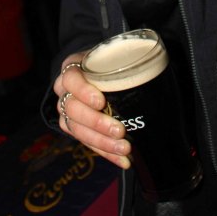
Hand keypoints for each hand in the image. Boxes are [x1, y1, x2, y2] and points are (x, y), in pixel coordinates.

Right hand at [54, 53, 131, 169]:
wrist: (100, 72)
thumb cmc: (110, 63)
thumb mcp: (116, 55)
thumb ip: (128, 60)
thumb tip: (152, 68)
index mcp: (73, 68)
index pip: (71, 78)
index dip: (83, 91)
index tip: (100, 102)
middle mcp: (64, 90)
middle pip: (72, 109)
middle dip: (97, 123)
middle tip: (120, 131)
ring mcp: (66, 110)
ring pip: (77, 129)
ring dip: (102, 142)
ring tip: (124, 149)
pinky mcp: (73, 128)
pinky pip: (85, 143)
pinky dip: (105, 153)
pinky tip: (122, 160)